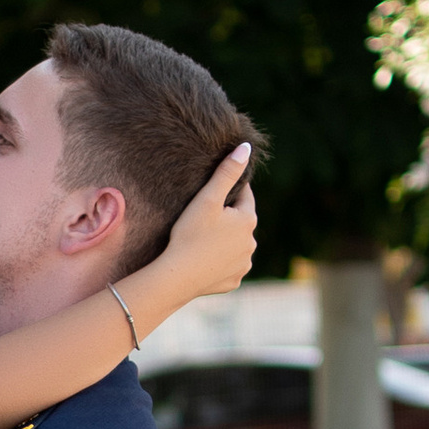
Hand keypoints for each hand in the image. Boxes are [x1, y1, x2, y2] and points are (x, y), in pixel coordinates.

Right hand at [152, 142, 257, 304]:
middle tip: (206, 215)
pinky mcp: (234, 281)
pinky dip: (221, 262)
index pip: (244, 196)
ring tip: (205, 238)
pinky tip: (206, 260)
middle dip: (228, 217)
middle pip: (241, 222)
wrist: (177, 277)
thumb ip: (227, 172)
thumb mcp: (207, 199)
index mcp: (248, 220)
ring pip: (237, 245)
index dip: (230, 190)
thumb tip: (247, 147)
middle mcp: (251, 243)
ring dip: (226, 240)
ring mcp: (243, 264)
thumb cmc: (190, 234)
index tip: (216, 190)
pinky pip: (229, 266)